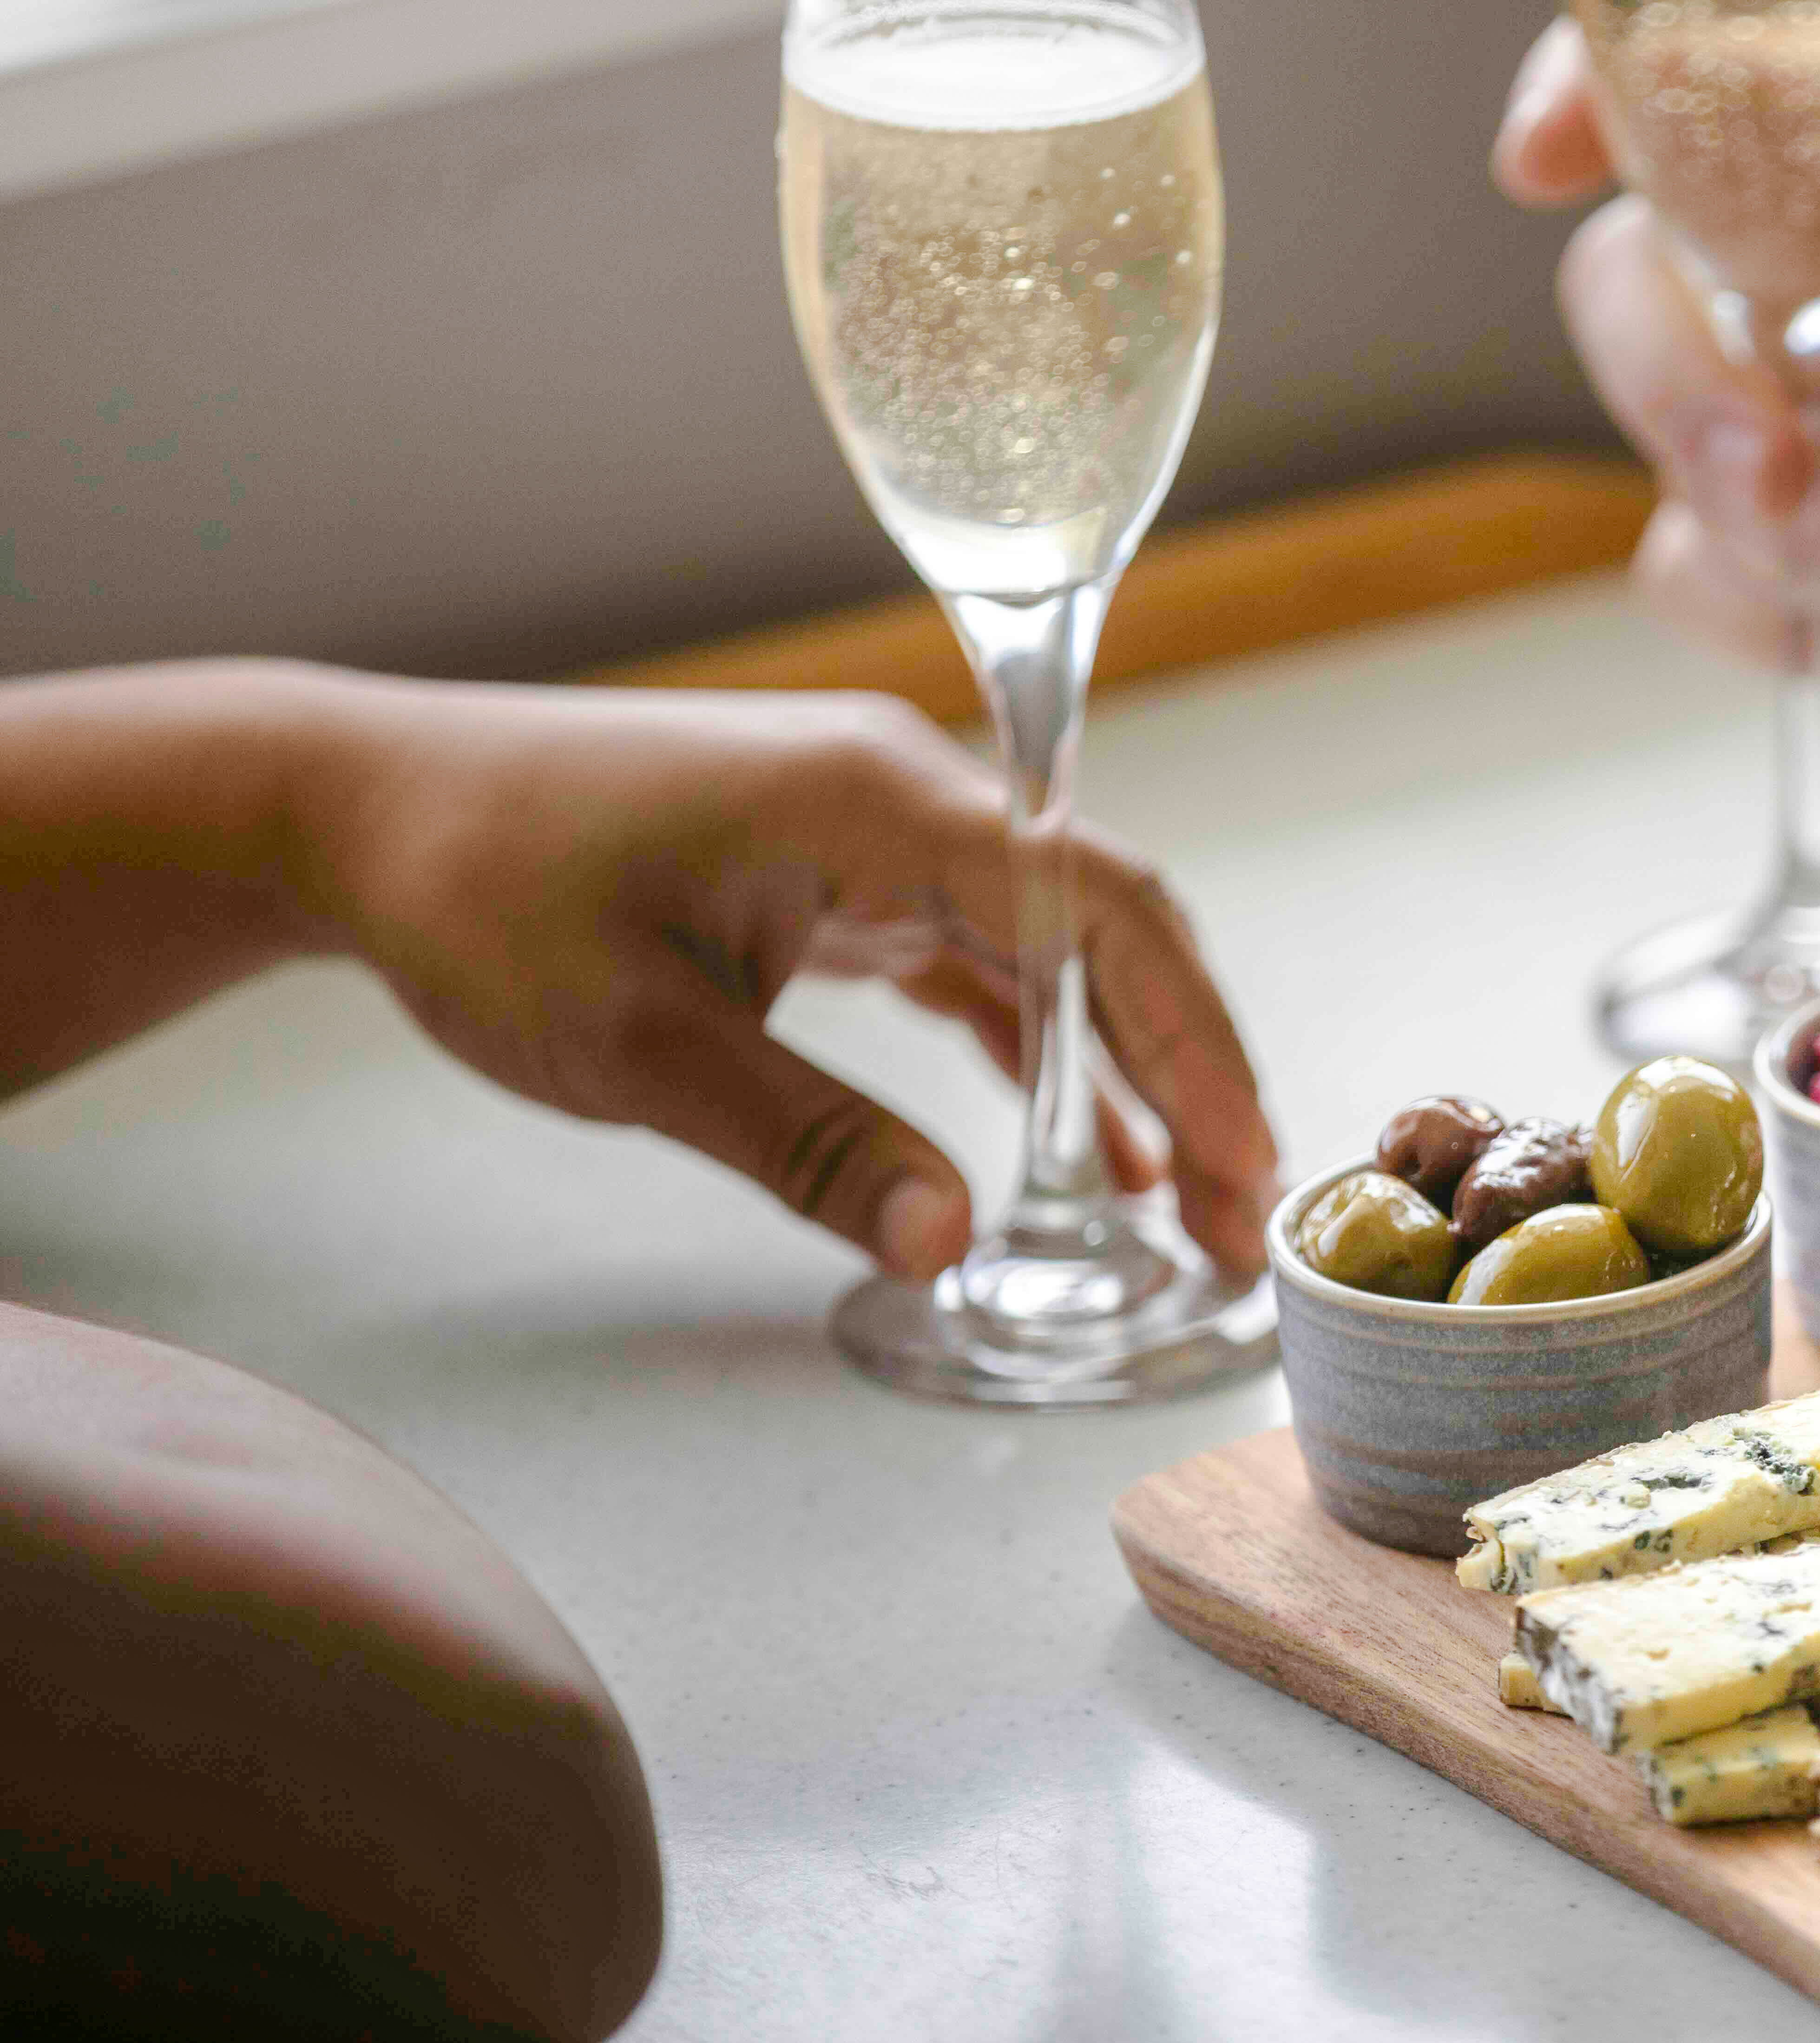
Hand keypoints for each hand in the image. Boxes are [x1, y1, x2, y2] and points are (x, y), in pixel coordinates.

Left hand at [286, 672, 1274, 1279]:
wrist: (359, 810)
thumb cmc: (476, 893)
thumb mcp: (632, 1043)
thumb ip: (803, 1141)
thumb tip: (953, 1243)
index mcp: (873, 800)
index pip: (1094, 909)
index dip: (1185, 1036)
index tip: (1238, 1155)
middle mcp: (902, 799)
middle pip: (1104, 930)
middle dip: (1186, 1073)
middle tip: (1236, 1220)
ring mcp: (879, 837)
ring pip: (1057, 956)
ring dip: (1126, 1075)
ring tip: (1187, 1210)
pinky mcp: (845, 882)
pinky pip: (987, 966)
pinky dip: (1044, 1055)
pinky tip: (1089, 1153)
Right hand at [1496, 22, 1819, 663]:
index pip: (1696, 81)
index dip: (1594, 97)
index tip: (1548, 156)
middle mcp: (1809, 266)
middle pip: (1631, 298)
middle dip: (1685, 398)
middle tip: (1792, 478)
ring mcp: (1800, 409)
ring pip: (1684, 476)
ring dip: (1813, 553)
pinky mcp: (1816, 541)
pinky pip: (1724, 594)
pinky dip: (1819, 629)